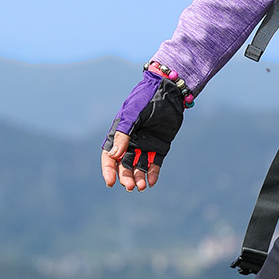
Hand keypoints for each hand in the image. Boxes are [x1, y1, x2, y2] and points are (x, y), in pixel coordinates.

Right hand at [100, 64, 185, 191]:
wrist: (169, 92)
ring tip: (141, 187)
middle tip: (131, 187)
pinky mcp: (160, 147)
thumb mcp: (133, 115)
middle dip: (126, 177)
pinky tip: (151, 182)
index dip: (109, 170)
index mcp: (120, 134)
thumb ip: (123, 134)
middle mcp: (131, 142)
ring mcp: (146, 145)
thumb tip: (113, 155)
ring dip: (139, 178)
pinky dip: (152, 174)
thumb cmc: (146, 99)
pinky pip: (155, 164)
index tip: (111, 183)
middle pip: (125, 165)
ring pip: (139, 167)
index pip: (110, 156)